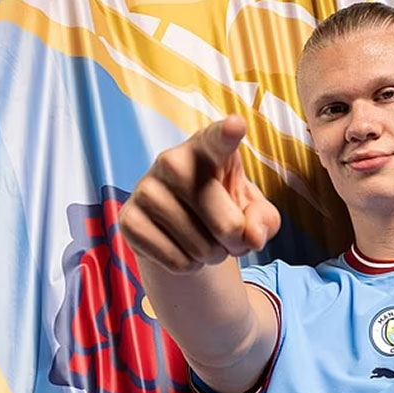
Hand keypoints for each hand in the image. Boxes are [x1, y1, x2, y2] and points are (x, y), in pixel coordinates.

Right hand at [120, 116, 280, 273]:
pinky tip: (183, 248)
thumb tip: (251, 236)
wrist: (183, 226)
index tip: (236, 125)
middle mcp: (173, 161)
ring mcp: (146, 190)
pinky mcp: (128, 220)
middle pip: (226, 224)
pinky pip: (177, 262)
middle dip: (237, 243)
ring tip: (206, 239)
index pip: (218, 141)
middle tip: (231, 237)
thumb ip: (264, 220)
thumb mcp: (255, 212)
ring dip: (213, 255)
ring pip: (201, 248)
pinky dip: (189, 266)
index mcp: (208, 149)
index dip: (227, 134)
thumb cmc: (226, 208)